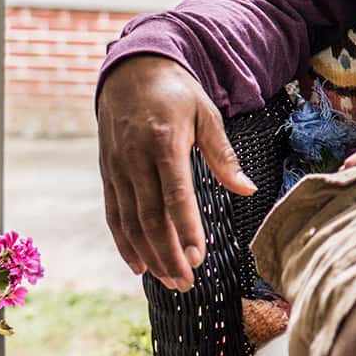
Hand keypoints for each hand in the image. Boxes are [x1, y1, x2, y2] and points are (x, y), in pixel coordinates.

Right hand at [97, 55, 255, 291]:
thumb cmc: (176, 94)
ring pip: (130, 221)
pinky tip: (139, 265)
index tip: (199, 257)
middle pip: (150, 217)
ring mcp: (117, 168)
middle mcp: (135, 158)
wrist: (131, 72)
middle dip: (168, 253)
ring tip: (170, 281)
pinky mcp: (107, 173)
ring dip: (149, 255)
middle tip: (187, 283)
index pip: (176, 195)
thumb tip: (247, 190)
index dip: (186, 228)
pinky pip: (114, 214)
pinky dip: (125, 242)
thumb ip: (223, 155)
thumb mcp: (207, 114)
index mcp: (165, 142)